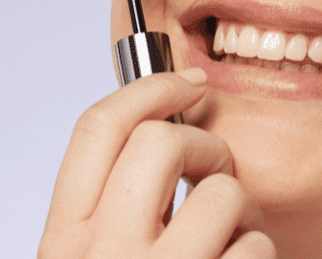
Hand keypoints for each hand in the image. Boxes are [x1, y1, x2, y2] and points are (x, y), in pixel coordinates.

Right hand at [38, 68, 275, 257]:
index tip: (190, 80)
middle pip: (161, 142)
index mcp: (64, 240)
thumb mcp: (95, 257)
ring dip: (242, 210)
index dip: (150, 88)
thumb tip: (161, 131)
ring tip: (232, 239)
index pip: (98, 128)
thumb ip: (113, 206)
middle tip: (217, 176)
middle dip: (206, 147)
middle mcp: (102, 256)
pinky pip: (256, 244)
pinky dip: (257, 251)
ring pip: (222, 192)